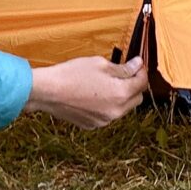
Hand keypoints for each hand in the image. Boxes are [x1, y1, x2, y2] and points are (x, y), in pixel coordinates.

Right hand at [24, 55, 146, 127]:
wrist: (48, 91)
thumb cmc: (72, 74)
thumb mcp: (101, 64)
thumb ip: (123, 68)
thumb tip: (137, 65)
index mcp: (121, 94)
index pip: (142, 83)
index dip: (141, 72)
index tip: (136, 64)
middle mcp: (116, 111)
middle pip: (136, 99)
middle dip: (133, 86)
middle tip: (123, 74)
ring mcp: (104, 121)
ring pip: (122, 109)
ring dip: (121, 97)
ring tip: (106, 84)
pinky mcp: (92, 125)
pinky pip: (107, 115)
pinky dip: (107, 106)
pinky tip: (94, 95)